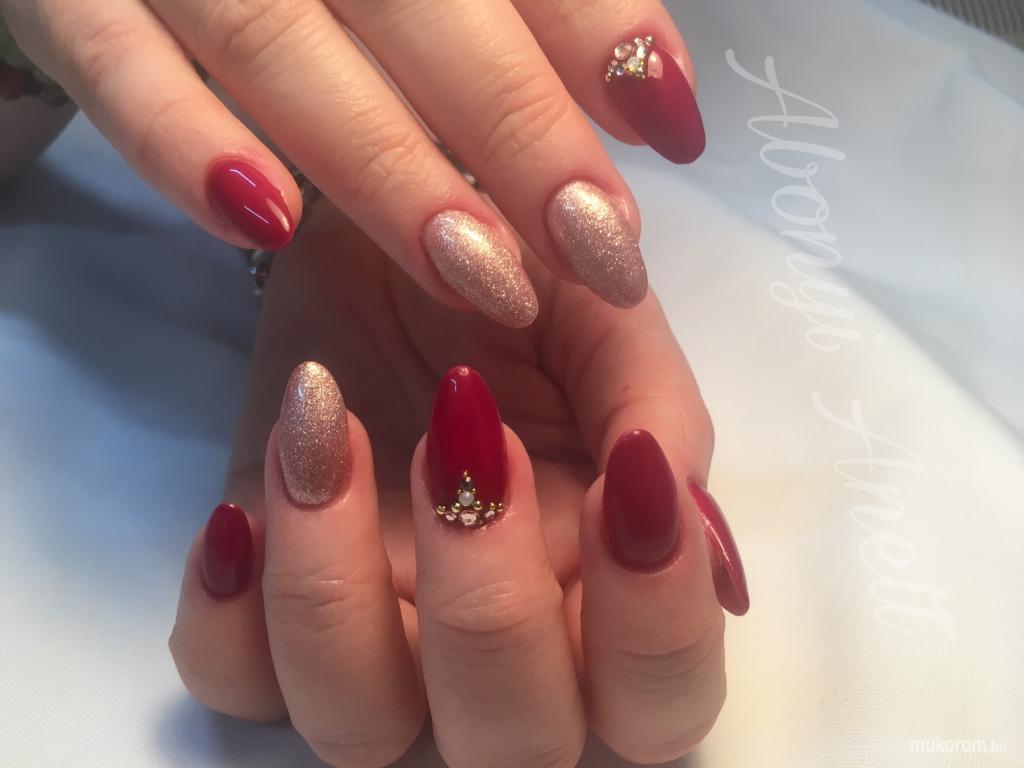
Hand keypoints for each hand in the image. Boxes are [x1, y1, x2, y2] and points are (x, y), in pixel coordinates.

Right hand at [1, 0, 703, 323]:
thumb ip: (527, 7)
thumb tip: (643, 99)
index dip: (598, 26)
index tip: (672, 126)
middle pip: (416, 2)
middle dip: (515, 128)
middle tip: (599, 247)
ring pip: (278, 41)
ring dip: (387, 167)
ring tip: (486, 275)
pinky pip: (113, 68)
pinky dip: (178, 141)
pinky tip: (260, 222)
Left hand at [169, 203, 746, 766]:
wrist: (392, 230)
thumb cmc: (516, 278)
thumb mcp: (602, 313)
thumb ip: (656, 405)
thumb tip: (675, 511)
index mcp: (601, 588)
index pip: (663, 699)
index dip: (654, 622)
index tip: (620, 471)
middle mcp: (494, 644)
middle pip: (513, 744)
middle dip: (489, 604)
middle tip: (465, 435)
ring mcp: (374, 636)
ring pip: (359, 727)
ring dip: (337, 591)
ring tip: (326, 431)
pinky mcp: (266, 603)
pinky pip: (232, 680)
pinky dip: (229, 617)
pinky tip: (246, 511)